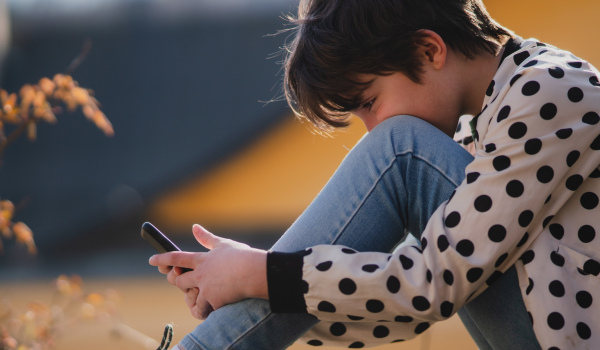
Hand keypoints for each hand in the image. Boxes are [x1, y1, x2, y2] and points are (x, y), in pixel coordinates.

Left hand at [149, 224, 267, 318]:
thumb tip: (194, 227)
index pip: (176, 258)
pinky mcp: (214, 300)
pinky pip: (203, 308)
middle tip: (184, 281)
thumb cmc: (242, 256)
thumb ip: (207, 238)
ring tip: (204, 295)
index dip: (162, 259)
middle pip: (178, 281)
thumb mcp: (223, 244)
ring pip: (189, 296)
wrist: (255, 271)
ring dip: (193, 297)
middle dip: (178, 282)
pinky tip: (212, 306)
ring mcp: (206, 288)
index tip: (152, 260)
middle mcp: (200, 274)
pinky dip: (205, 309)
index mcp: (202, 259)